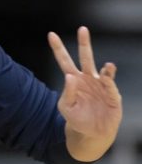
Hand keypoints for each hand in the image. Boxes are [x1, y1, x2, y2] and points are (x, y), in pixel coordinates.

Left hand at [49, 26, 122, 160]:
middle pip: (86, 58)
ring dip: (107, 69)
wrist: (91, 135)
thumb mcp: (66, 107)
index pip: (64, 60)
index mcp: (73, 80)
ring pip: (104, 72)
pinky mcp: (113, 96)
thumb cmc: (77, 119)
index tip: (51, 34)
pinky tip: (111, 78)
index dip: (58, 48)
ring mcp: (101, 86)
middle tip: (82, 29)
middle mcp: (88, 78)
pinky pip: (111, 87)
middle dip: (84, 43)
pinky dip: (110, 82)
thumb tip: (70, 76)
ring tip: (109, 66)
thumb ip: (67, 92)